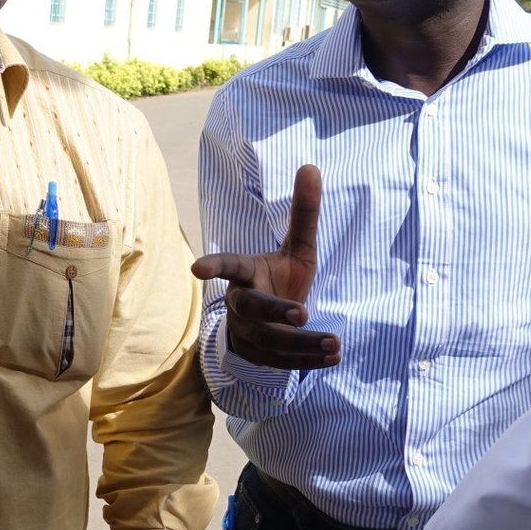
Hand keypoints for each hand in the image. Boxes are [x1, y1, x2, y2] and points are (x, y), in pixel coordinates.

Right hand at [193, 164, 340, 370]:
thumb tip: (311, 166)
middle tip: (302, 313)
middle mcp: (242, 304)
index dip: (213, 265)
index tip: (195, 269)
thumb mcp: (297, 248)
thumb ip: (304, 213)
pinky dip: (309, 361)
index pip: (230, 265)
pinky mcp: (260, 357)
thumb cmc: (281, 279)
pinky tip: (334, 356)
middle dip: (276, 312)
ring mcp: (248, 333)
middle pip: (253, 309)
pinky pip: (283, 362)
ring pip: (273, 341)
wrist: (268, 325)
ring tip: (335, 343)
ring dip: (304, 344)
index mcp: (247, 274)